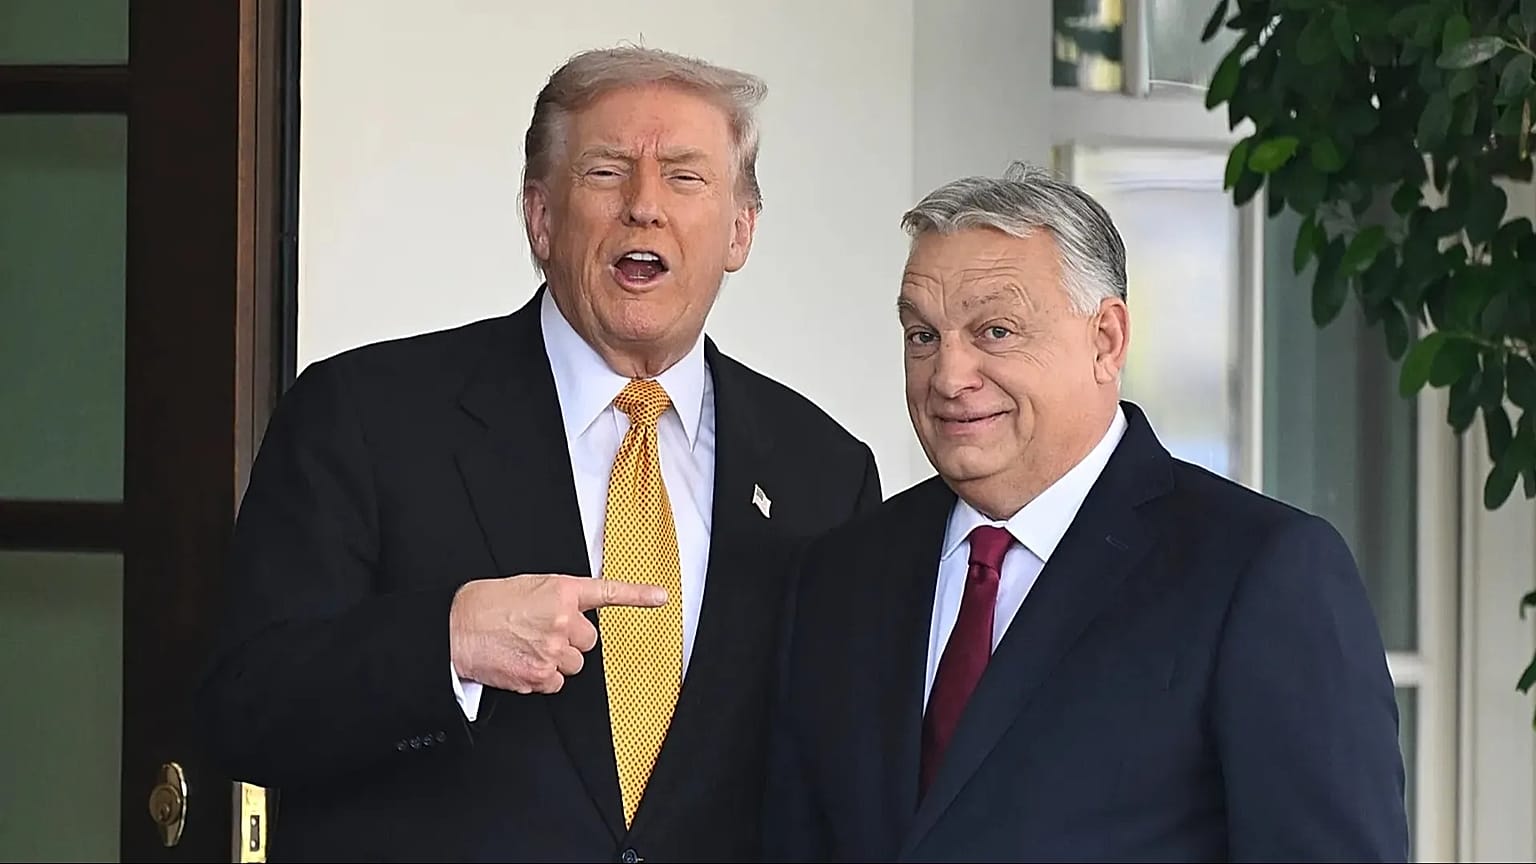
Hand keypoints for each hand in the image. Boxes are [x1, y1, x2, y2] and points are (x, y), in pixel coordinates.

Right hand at [448, 574, 666, 693]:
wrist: (454, 628)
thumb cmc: (485, 605)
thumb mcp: (529, 587)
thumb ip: (558, 600)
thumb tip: (571, 616)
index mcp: (562, 591)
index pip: (607, 592)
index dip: (638, 595)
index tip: (661, 596)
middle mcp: (563, 620)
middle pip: (588, 641)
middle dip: (569, 641)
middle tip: (541, 633)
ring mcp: (553, 650)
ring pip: (573, 665)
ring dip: (556, 661)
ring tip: (526, 648)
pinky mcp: (540, 675)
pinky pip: (555, 683)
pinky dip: (541, 678)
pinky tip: (521, 663)